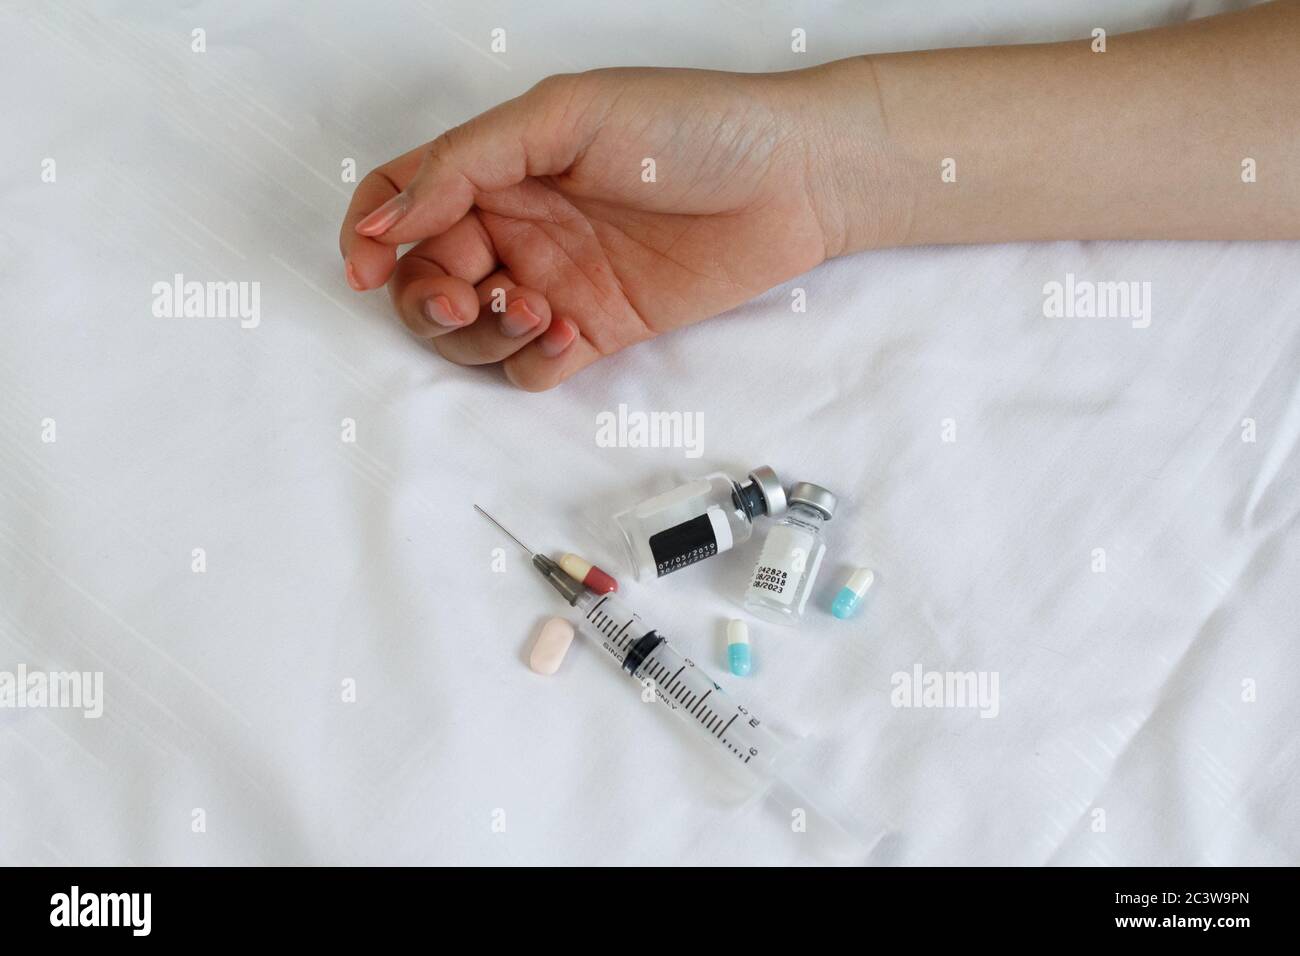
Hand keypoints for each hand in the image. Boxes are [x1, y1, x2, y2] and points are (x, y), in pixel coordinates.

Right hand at [338, 66, 888, 389]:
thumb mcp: (565, 115)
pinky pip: (533, 367)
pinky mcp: (598, 329)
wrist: (792, 179)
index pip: (405, 201)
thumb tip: (388, 218)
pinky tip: (566, 332)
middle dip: (427, 298)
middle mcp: (520, 225)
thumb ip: (467, 164)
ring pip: (473, 331)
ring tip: (532, 309)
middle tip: (464, 298)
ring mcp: (557, 280)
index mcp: (501, 166)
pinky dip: (531, 361)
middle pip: (427, 279)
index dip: (370, 234)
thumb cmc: (691, 125)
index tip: (364, 266)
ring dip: (480, 332)